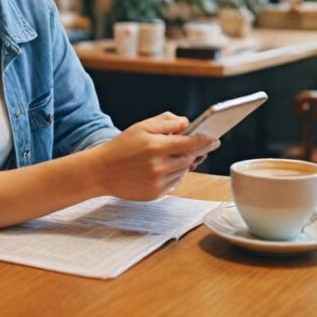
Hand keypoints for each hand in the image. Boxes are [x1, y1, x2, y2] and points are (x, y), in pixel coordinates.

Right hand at [88, 112, 218, 200]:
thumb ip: (165, 122)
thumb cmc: (121, 146)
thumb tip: (186, 123)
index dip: (205, 141)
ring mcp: (157, 182)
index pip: (189, 143)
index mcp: (156, 146)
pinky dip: (176, 174)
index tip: (215, 138)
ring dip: (186, 162)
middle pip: (189, 158)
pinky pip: (174, 183)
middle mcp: (158, 166)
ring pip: (183, 171)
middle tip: (207, 145)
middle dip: (199, 151)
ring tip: (183, 154)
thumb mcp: (141, 127)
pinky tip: (169, 167)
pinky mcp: (155, 194)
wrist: (101, 171)